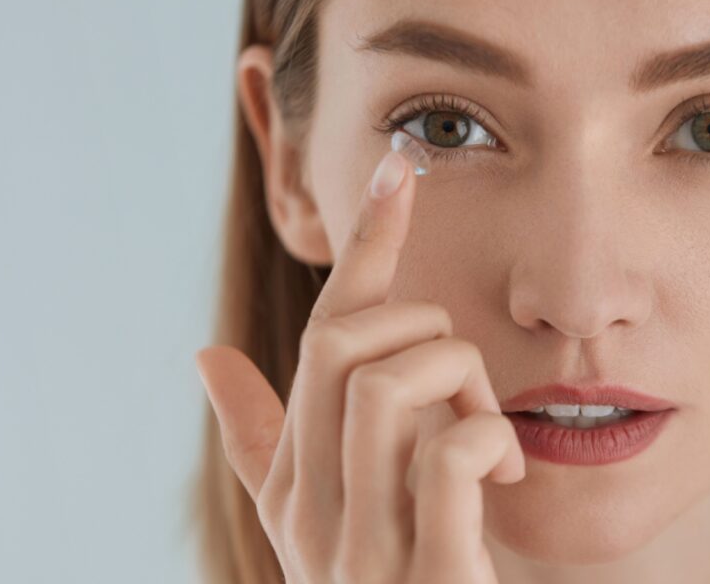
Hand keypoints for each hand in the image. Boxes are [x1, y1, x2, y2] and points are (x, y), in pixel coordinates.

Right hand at [196, 149, 524, 582]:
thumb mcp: (327, 526)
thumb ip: (264, 445)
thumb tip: (203, 356)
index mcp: (292, 487)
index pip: (319, 337)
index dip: (364, 246)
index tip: (403, 166)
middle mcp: (312, 515)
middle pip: (342, 346)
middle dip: (420, 330)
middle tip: (462, 382)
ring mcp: (364, 550)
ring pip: (391, 383)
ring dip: (461, 386)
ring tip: (489, 438)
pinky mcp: (427, 577)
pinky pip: (450, 456)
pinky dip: (489, 441)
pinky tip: (506, 474)